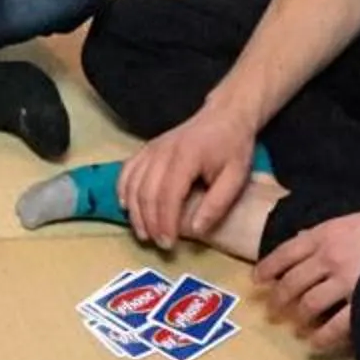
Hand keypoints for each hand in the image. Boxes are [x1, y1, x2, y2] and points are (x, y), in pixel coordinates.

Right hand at [118, 100, 259, 249]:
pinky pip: (127, 170)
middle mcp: (162, 152)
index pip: (168, 196)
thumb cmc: (233, 148)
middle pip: (146, 193)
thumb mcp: (236, 177)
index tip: (169, 244)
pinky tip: (126, 206)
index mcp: (186, 158)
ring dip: (134, 212)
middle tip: (158, 244)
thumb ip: (217, 204)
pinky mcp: (147, 148)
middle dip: (150, 222)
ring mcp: (152, 148)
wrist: (225, 116)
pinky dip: (123, 190)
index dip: (165, 223)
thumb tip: (196, 231)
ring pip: (133, 184)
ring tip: (144, 233)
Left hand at [256, 201, 359, 352]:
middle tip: (273, 309)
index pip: (286, 251)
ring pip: (309, 305)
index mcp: (327, 233)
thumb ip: (330, 233)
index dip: (268, 267)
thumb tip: (306, 243)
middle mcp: (330, 256)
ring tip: (296, 326)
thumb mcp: (356, 220)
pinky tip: (316, 343)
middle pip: (292, 282)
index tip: (257, 280)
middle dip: (279, 298)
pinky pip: (335, 325)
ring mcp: (346, 280)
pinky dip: (322, 336)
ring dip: (299, 318)